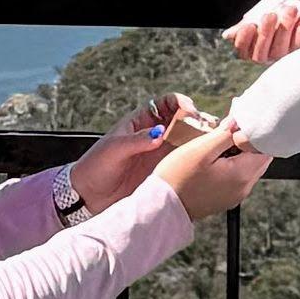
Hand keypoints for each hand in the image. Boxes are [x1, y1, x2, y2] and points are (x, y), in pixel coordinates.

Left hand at [66, 93, 206, 212]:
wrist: (88, 195)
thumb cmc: (95, 166)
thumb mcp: (114, 149)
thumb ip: (137, 140)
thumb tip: (159, 133)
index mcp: (140, 121)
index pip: (166, 103)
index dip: (180, 102)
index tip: (189, 110)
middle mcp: (154, 134)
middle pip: (182, 120)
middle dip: (197, 120)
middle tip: (206, 127)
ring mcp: (160, 153)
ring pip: (187, 140)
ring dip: (200, 139)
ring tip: (210, 142)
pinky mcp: (163, 170)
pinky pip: (184, 161)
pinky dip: (196, 158)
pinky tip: (203, 160)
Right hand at [155, 122, 274, 230]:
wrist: (163, 206)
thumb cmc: (178, 178)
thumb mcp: (201, 149)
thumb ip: (225, 133)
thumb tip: (238, 121)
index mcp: (243, 174)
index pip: (265, 147)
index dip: (253, 132)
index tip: (238, 123)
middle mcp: (244, 187)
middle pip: (259, 158)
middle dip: (247, 142)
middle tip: (226, 131)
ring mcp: (236, 195)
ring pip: (249, 167)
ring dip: (239, 154)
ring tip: (217, 146)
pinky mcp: (226, 198)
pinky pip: (238, 177)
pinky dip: (232, 166)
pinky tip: (214, 162)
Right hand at [222, 0, 299, 65]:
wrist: (289, 16)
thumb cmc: (268, 19)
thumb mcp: (253, 20)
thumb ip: (242, 27)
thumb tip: (228, 35)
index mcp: (248, 50)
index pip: (242, 48)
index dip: (245, 38)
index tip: (250, 25)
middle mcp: (263, 57)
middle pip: (261, 52)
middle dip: (266, 32)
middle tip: (270, 15)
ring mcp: (281, 57)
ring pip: (281, 49)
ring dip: (285, 28)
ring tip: (290, 9)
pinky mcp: (297, 52)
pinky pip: (299, 44)